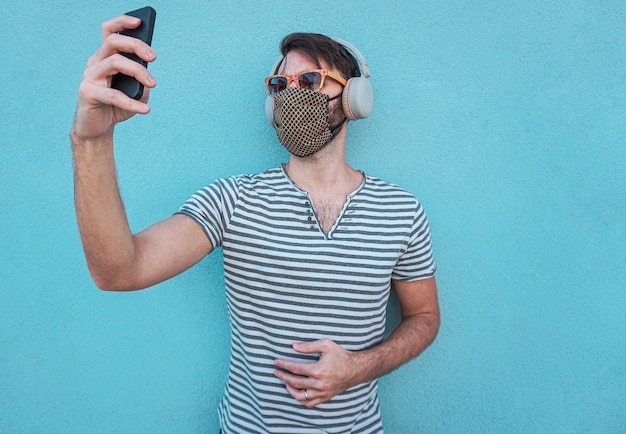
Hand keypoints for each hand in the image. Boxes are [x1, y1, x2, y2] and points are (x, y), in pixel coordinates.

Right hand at [72, 15, 156, 139]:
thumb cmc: (116, 108)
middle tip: (154, 57)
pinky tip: (146, 109)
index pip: (110, 32)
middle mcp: (95, 63)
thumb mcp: (136, 94)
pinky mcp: (87, 92)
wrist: (97, 129)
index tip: (140, 21)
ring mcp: (89, 76)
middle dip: (136, 45)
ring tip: (153, 84)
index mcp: (105, 58)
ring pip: (114, 62)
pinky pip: (113, 95)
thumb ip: (143, 83)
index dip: (122, 22)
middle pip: (113, 42)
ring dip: (138, 71)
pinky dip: (132, 103)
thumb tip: (148, 78)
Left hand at [274, 339, 359, 407]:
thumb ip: (309, 346)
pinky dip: (301, 399)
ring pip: (300, 396)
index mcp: (318, 370)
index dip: (284, 365)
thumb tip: (293, 346)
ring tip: (286, 382)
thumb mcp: (326, 345)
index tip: (276, 362)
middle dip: (283, 376)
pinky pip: (309, 403)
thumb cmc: (340, 355)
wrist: (355, 369)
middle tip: (276, 372)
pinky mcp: (325, 397)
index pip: (295, 368)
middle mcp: (319, 384)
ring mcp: (322, 392)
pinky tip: (297, 392)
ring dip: (290, 389)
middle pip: (294, 382)